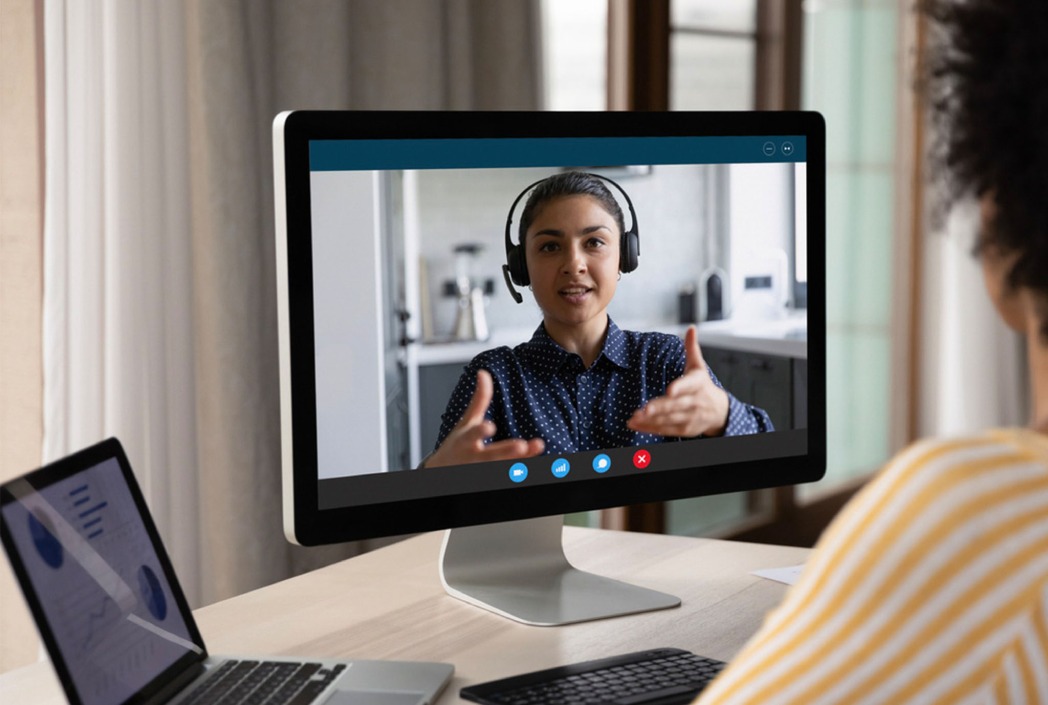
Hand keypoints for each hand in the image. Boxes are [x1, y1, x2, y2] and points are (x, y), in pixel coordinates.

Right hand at [423, 370, 544, 467]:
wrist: (443, 473)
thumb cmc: (458, 446)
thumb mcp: (465, 422)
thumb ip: (479, 400)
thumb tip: (483, 373)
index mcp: (467, 440)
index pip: (472, 435)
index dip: (480, 431)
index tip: (489, 426)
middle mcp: (475, 457)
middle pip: (492, 455)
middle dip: (506, 451)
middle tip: (521, 445)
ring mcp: (483, 471)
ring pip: (502, 468)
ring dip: (519, 464)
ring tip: (535, 450)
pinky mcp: (490, 480)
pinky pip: (506, 477)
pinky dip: (519, 473)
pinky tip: (536, 466)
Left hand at [626, 326, 729, 437]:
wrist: (720, 411)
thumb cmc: (704, 386)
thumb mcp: (699, 366)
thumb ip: (692, 348)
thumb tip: (691, 328)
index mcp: (698, 384)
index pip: (689, 385)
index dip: (680, 387)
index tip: (670, 390)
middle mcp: (695, 402)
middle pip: (676, 405)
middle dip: (660, 408)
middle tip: (645, 409)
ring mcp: (690, 417)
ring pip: (669, 419)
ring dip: (651, 420)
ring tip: (634, 418)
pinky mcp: (685, 429)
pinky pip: (666, 430)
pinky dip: (650, 428)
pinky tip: (636, 425)